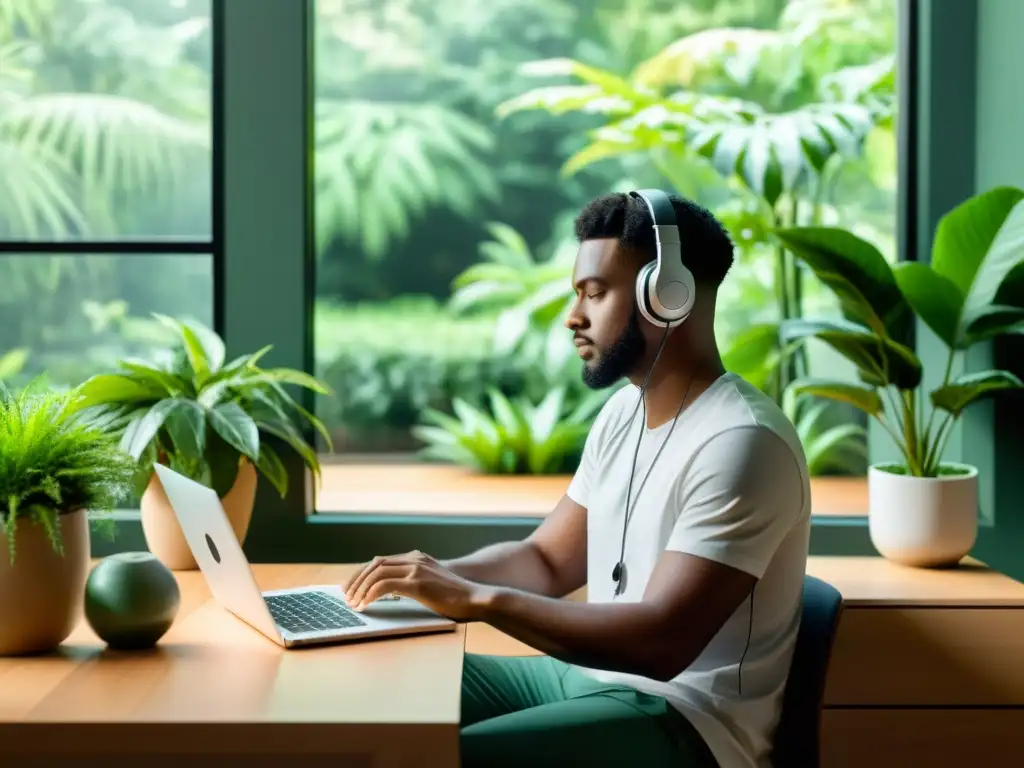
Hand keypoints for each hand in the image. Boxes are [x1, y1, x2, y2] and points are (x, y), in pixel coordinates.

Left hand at [342, 550, 491, 621]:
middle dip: (357, 579)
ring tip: (353, 603)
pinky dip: (371, 594)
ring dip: (361, 589)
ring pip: (377, 573)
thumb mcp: (432, 585)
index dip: (362, 573)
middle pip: (375, 564)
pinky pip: (385, 586)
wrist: (476, 599)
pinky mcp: (418, 583)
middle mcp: (415, 559)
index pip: (381, 561)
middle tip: (346, 595)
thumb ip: (414, 583)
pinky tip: (365, 605)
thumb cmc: (456, 598)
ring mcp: (416, 569)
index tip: (351, 586)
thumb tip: (392, 593)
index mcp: (417, 558)